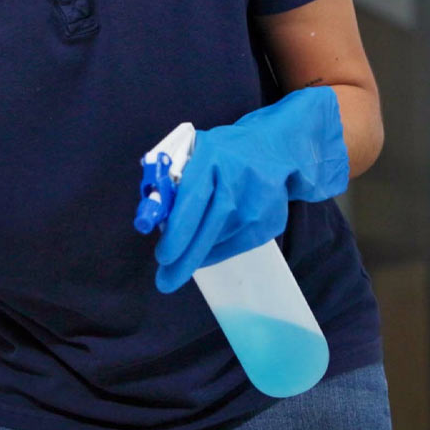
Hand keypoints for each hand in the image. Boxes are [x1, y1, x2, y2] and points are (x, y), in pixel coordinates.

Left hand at [152, 86, 347, 293]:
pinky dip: (217, 250)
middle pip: (209, 227)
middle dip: (185, 258)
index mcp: (212, 158)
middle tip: (166, 281)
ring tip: (182, 259)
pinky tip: (206, 250)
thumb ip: (174, 179)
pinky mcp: (271, 222)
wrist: (275, 148)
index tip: (162, 257)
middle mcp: (238, 181)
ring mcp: (258, 204)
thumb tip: (154, 216)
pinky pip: (237, 245)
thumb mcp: (195, 153)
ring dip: (198, 253)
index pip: (193, 200)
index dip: (178, 232)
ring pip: (221, 240)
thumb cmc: (223, 152)